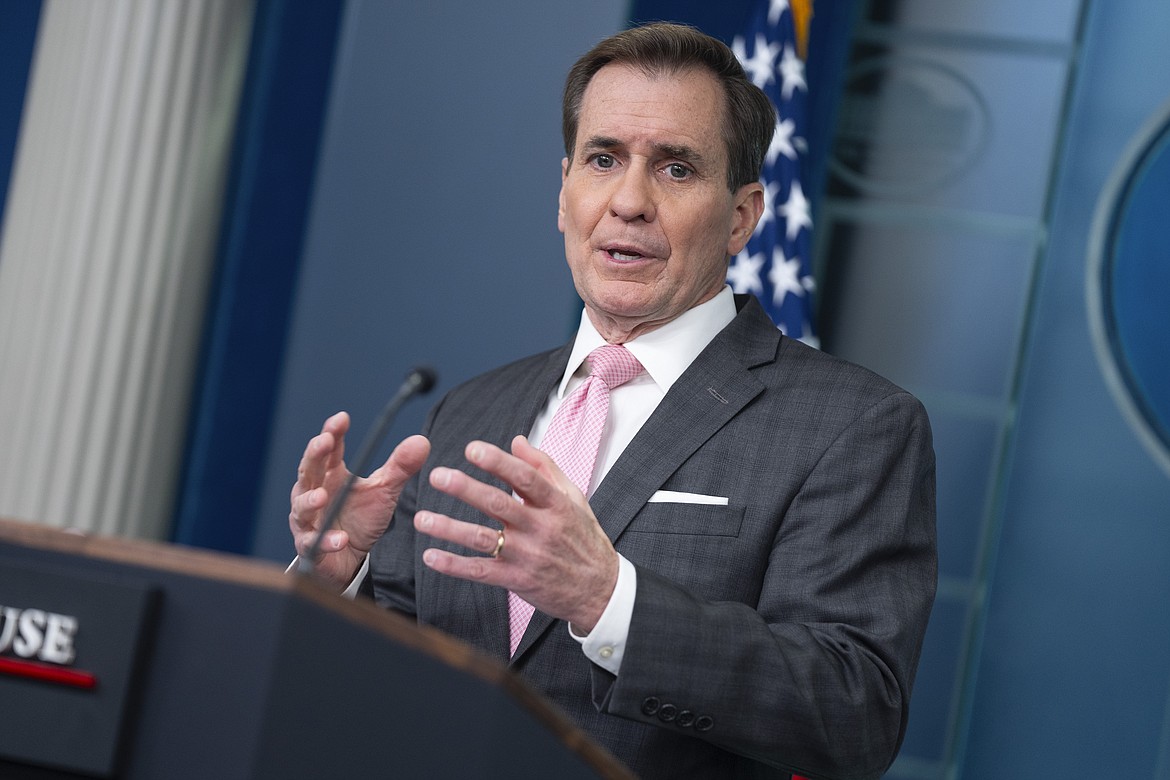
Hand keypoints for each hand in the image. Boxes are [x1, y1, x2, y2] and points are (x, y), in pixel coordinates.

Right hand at [290, 411, 430, 588]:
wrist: (352, 559)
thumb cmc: (361, 519)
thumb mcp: (384, 490)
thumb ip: (399, 466)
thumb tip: (422, 441)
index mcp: (331, 475)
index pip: (329, 450)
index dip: (333, 432)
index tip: (342, 418)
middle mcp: (314, 493)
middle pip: (308, 470)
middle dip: (314, 455)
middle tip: (323, 442)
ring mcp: (309, 521)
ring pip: (302, 507)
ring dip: (310, 501)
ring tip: (322, 496)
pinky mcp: (311, 547)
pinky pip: (314, 543)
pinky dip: (326, 541)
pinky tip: (340, 539)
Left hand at [414, 435, 618, 631]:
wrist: (599, 589)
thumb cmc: (583, 538)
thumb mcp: (574, 498)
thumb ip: (544, 467)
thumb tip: (517, 441)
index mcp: (555, 504)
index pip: (525, 478)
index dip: (498, 463)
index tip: (472, 449)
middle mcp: (541, 528)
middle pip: (499, 505)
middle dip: (466, 489)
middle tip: (438, 476)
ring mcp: (528, 556)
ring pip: (484, 539)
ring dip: (450, 528)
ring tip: (421, 518)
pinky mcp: (517, 580)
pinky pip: (481, 572)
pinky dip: (455, 565)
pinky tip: (431, 556)